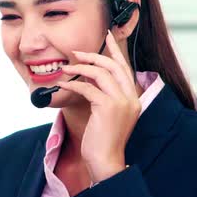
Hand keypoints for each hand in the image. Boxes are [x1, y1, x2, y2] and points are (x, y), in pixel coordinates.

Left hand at [57, 30, 140, 182]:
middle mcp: (131, 98)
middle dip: (94, 55)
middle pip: (114, 66)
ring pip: (101, 73)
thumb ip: (103, 94)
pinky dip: (74, 84)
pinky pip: (88, 88)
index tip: (107, 36)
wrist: (105, 160)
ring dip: (80, 68)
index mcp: (134, 98)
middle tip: (76, 53)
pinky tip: (63, 85)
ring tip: (66, 69)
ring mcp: (122, 102)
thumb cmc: (102, 139)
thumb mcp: (106, 113)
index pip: (125, 68)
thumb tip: (89, 76)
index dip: (115, 51)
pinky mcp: (108, 107)